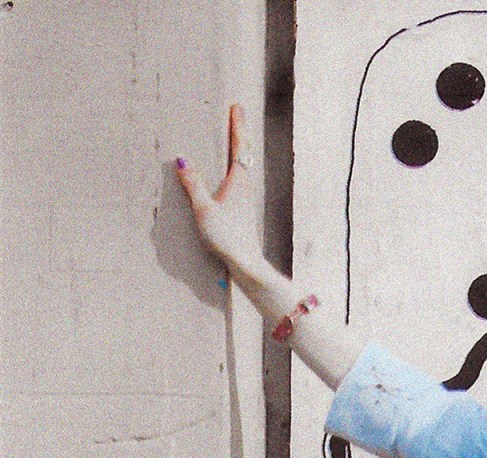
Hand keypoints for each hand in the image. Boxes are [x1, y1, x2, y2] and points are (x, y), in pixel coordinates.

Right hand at [175, 103, 263, 278]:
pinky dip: (239, 165)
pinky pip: (242, 179)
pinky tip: (234, 172)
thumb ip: (193, 185)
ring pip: (245, 166)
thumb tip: (182, 160)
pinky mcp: (245, 209)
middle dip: (241, 132)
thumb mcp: (204, 210)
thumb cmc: (227, 238)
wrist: (247, 264)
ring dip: (241, 148)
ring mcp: (247, 199)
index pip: (238, 147)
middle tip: (238, 113)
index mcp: (238, 182)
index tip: (237, 107)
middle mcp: (246, 188)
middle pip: (245, 153)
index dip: (237, 126)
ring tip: (236, 136)